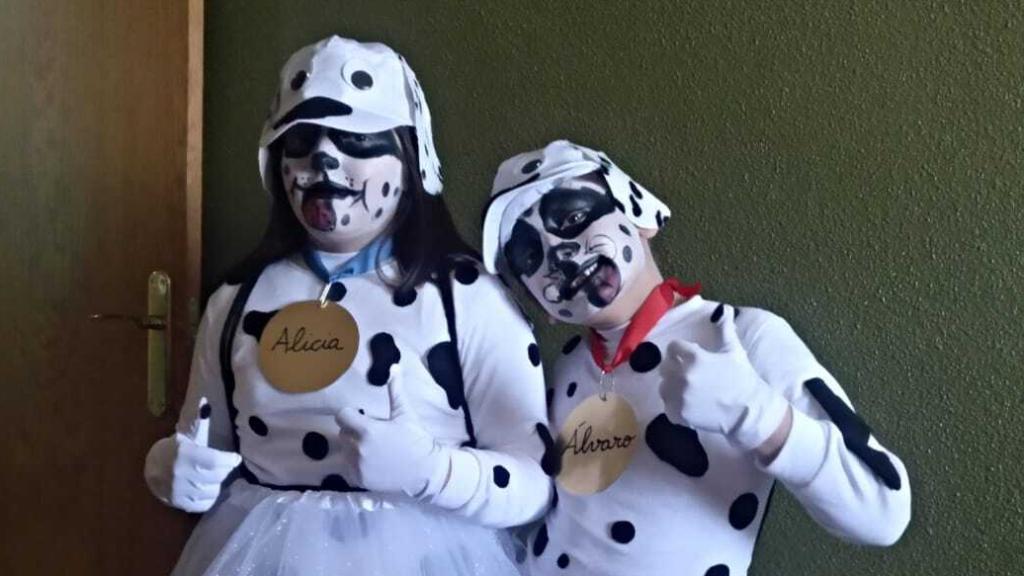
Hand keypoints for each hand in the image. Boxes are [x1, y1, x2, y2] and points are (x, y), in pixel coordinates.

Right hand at [144, 397, 242, 512]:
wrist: (153, 468)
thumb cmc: (179, 448)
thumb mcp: (189, 433)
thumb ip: (198, 419)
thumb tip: (204, 401)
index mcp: (184, 453)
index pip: (213, 460)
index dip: (229, 460)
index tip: (236, 458)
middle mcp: (180, 473)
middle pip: (216, 476)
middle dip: (224, 471)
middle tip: (224, 466)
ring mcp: (178, 490)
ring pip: (212, 491)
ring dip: (217, 483)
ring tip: (213, 476)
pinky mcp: (178, 503)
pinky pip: (204, 504)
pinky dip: (209, 497)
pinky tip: (206, 487)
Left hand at [335, 366, 450, 497]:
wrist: (427, 471)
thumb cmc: (417, 439)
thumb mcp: (406, 413)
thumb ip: (396, 390)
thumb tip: (394, 366)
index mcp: (367, 430)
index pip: (342, 416)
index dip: (351, 414)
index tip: (362, 416)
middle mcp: (358, 449)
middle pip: (343, 433)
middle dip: (354, 430)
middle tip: (373, 433)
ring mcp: (357, 466)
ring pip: (345, 450)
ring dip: (354, 447)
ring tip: (374, 448)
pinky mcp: (359, 480)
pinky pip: (347, 467)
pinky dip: (355, 464)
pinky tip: (372, 462)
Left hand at [658, 310, 790, 451]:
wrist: (748, 411)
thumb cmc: (742, 378)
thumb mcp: (733, 350)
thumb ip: (724, 328)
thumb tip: (724, 308)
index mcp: (694, 357)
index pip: (673, 347)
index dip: (681, 350)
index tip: (688, 355)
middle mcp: (683, 375)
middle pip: (665, 366)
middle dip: (675, 366)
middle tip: (689, 372)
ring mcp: (679, 396)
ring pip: (663, 386)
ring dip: (672, 386)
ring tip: (687, 389)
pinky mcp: (678, 414)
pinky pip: (667, 406)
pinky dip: (675, 405)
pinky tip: (688, 403)